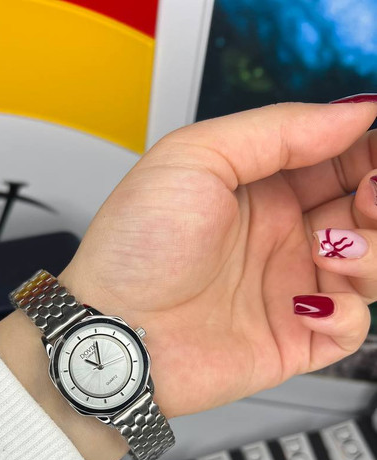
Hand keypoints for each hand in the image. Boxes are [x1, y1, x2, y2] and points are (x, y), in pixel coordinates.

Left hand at [61, 101, 376, 418]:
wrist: (112, 330)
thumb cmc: (133, 249)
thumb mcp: (194, 157)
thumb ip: (278, 130)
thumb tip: (351, 114)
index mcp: (260, 190)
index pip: (338, 161)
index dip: (367, 154)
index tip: (374, 152)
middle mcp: (278, 239)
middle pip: (363, 213)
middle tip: (367, 198)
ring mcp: (285, 289)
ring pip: (369, 268)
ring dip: (371, 253)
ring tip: (334, 248)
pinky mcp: (290, 341)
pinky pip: (349, 330)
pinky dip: (346, 315)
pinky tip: (308, 303)